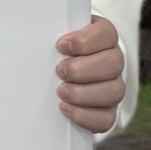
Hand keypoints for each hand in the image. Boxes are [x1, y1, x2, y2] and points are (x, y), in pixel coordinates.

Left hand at [55, 16, 124, 133]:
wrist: (65, 69)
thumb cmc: (61, 50)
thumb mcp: (59, 33)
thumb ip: (53, 31)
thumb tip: (36, 33)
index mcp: (103, 37)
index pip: (106, 33)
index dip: (85, 40)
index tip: (61, 46)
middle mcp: (113, 60)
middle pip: (113, 63)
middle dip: (82, 69)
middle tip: (60, 71)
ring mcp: (114, 86)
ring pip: (115, 91)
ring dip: (83, 93)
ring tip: (61, 91)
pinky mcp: (109, 110)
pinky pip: (107, 118)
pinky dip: (85, 115)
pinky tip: (66, 108)